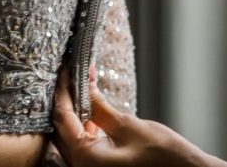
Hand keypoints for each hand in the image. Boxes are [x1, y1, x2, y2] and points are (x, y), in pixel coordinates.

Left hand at [51, 71, 226, 166]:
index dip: (63, 90)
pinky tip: (93, 116)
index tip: (65, 70)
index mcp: (85, 158)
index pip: (63, 117)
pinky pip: (84, 150)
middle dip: (66, 102)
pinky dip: (86, 132)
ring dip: (75, 117)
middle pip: (62, 130)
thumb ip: (99, 106)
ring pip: (71, 140)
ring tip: (83, 92)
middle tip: (72, 77)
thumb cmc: (164, 156)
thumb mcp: (128, 125)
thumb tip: (85, 85)